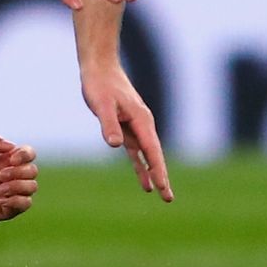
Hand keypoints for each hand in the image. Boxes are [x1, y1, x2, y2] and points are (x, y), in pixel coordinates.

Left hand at [0, 135, 37, 229]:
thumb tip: (13, 147)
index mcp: (3, 160)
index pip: (27, 153)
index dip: (26, 154)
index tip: (11, 158)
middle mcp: (9, 176)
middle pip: (32, 170)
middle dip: (19, 171)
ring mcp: (10, 193)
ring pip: (32, 186)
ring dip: (18, 186)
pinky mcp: (8, 209)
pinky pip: (26, 204)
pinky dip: (17, 200)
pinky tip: (0, 200)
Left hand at [82, 65, 172, 201]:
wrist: (99, 68)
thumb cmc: (100, 84)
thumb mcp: (102, 104)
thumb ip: (109, 124)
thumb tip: (116, 145)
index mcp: (141, 119)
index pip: (151, 150)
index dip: (157, 169)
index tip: (162, 187)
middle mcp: (142, 124)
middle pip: (154, 155)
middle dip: (161, 176)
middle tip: (168, 198)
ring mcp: (135, 126)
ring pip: (146, 154)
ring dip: (151, 172)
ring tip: (159, 192)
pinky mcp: (125, 126)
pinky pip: (135, 150)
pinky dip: (139, 163)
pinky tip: (143, 178)